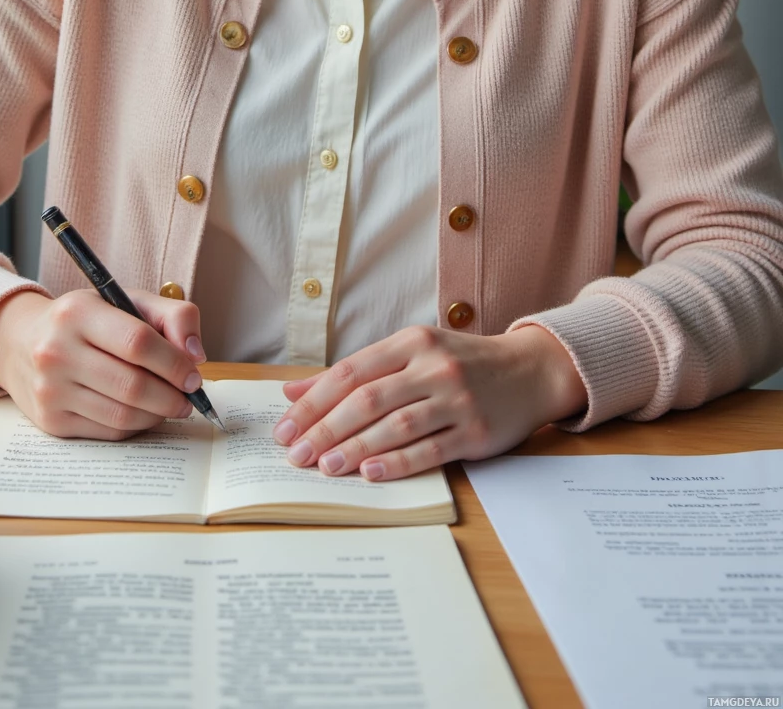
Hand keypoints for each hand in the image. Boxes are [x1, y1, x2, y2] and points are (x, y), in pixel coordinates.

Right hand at [0, 287, 207, 439]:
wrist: (20, 343)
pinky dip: (136, 425)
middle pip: (132, 385)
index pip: (137, 342)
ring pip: (122, 414)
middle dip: (172, 395)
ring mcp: (50, 390)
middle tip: (189, 396)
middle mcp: (57, 351)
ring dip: (158, 414)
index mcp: (77, 312)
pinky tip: (144, 413)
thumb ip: (172, 315)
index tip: (193, 374)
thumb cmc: (85, 321)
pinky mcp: (51, 421)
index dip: (174, 363)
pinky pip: (108, 431)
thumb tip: (195, 356)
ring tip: (172, 405)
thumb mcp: (125, 301)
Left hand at [272, 324, 587, 480]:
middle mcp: (433, 367)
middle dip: (325, 428)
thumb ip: (356, 372)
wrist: (529, 371)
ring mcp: (456, 399)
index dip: (313, 401)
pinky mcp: (475, 431)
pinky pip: (429, 449)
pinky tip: (369, 472)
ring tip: (325, 466)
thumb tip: (293, 392)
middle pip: (367, 399)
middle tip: (296, 454)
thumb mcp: (411, 353)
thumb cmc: (460, 363)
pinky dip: (396, 461)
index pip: (350, 372)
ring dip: (354, 447)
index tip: (285, 426)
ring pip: (395, 425)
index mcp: (411, 342)